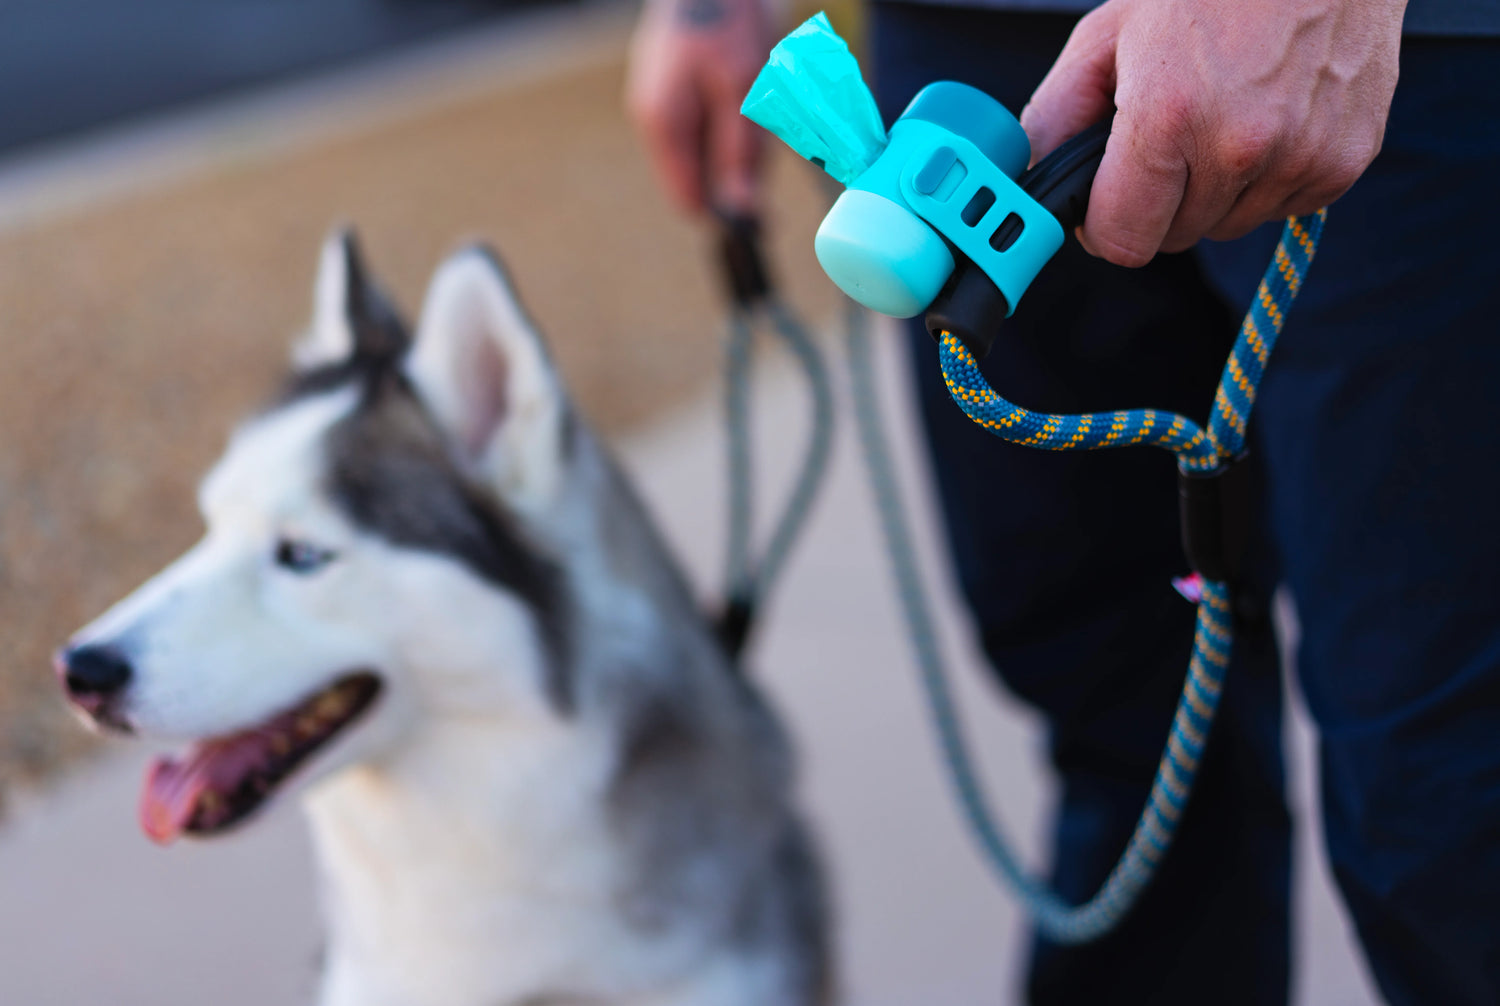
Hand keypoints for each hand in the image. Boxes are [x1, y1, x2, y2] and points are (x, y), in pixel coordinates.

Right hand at [626, 0, 772, 215]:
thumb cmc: (726, 21)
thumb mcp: (744, 87)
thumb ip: (740, 151)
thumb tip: (743, 210)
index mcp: (666, 127)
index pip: (691, 202)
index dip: (727, 210)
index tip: (765, 202)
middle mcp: (655, 122)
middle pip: (702, 178)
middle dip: (740, 166)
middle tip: (768, 126)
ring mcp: (662, 106)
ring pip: (708, 152)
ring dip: (740, 139)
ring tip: (757, 96)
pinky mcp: (675, 93)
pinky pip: (707, 126)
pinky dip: (733, 118)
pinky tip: (745, 87)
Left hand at [1019, 0, 1404, 265]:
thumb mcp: (1109, 33)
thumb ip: (1056, 116)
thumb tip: (1028, 184)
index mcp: (1169, 117)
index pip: (1122, 241)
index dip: (1103, 226)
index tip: (1104, 199)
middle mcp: (1240, 147)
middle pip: (1174, 238)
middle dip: (1159, 202)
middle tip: (1169, 137)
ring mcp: (1301, 157)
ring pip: (1228, 225)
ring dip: (1215, 191)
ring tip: (1223, 115)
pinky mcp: (1345, 161)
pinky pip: (1283, 207)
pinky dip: (1268, 178)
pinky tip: (1270, 116)